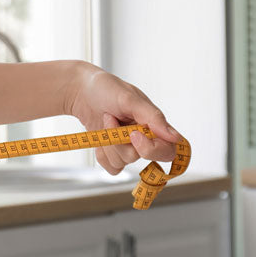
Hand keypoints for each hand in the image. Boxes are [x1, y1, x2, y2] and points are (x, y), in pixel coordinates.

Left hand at [62, 64, 182, 174]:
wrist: (80, 91)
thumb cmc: (106, 89)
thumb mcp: (130, 98)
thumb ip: (153, 117)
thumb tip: (175, 138)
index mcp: (155, 124)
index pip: (168, 150)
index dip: (153, 149)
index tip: (133, 135)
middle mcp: (144, 138)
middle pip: (143, 158)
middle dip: (122, 144)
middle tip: (111, 122)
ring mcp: (128, 147)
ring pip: (123, 162)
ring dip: (109, 143)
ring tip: (105, 120)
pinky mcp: (113, 154)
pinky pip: (112, 167)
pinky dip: (102, 154)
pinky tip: (100, 137)